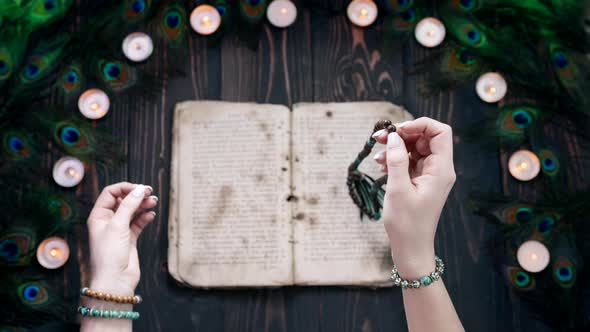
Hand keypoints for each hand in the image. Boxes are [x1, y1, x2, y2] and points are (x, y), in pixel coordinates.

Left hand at [86, 182, 158, 295]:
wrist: (115, 280)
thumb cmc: (109, 254)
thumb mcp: (118, 225)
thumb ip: (129, 205)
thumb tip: (140, 189)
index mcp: (98, 216)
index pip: (110, 193)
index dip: (125, 188)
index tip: (139, 188)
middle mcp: (108, 221)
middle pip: (123, 201)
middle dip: (136, 195)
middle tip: (149, 193)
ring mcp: (119, 230)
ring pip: (132, 211)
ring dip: (143, 205)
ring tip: (153, 202)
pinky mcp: (130, 239)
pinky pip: (138, 223)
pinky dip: (145, 217)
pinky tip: (151, 215)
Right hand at [373, 117, 455, 278]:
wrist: (411, 248)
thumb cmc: (407, 223)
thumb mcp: (398, 189)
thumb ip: (396, 159)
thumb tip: (392, 136)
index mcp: (441, 170)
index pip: (440, 132)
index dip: (420, 125)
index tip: (397, 130)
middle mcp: (438, 169)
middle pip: (425, 138)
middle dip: (402, 134)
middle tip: (379, 137)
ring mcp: (429, 176)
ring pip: (415, 149)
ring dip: (395, 147)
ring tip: (376, 153)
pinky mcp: (419, 182)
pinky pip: (409, 162)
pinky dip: (395, 159)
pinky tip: (381, 165)